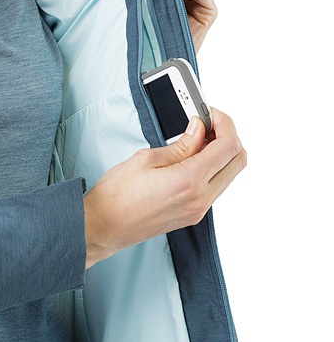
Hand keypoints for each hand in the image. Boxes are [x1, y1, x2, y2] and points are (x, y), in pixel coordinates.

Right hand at [83, 108, 245, 267]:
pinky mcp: (192, 215)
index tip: (212, 114)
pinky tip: (191, 159)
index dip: (225, 124)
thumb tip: (198, 130)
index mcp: (189, 181)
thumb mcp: (146, 159)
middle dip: (228, 137)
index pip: (229, 146)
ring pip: (229, 175)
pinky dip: (211, 169)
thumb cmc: (116, 195)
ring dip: (221, 153)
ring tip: (196, 140)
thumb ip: (180, 145)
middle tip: (208, 124)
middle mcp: (200, 199)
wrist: (103, 226)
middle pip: (238, 161)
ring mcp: (198, 210)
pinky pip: (215, 188)